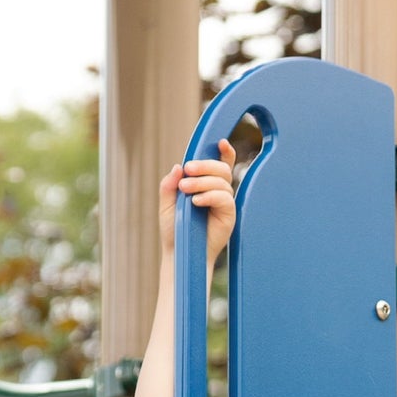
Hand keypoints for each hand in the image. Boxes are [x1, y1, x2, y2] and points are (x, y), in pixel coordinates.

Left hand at [159, 138, 236, 262]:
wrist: (179, 254)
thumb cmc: (175, 230)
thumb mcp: (167, 204)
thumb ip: (169, 185)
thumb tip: (177, 167)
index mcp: (206, 185)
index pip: (220, 164)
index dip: (225, 152)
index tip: (221, 143)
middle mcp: (219, 191)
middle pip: (221, 168)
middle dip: (204, 166)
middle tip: (187, 171)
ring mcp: (225, 203)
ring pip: (222, 181)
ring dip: (203, 182)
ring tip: (185, 191)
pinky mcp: (229, 216)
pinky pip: (225, 198)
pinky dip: (210, 196)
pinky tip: (196, 202)